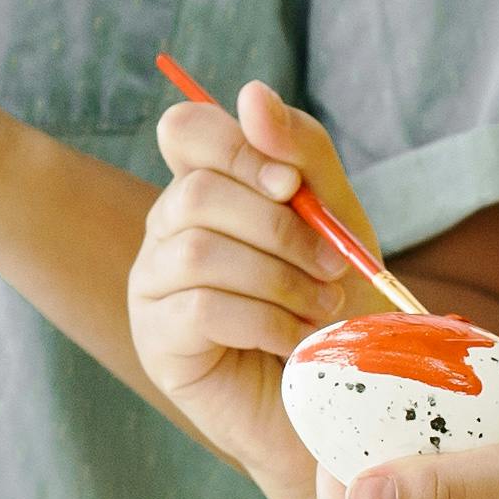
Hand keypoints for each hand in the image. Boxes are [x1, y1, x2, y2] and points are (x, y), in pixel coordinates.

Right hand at [131, 80, 393, 498]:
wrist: (344, 405)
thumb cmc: (338, 309)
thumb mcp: (337, 218)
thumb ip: (301, 153)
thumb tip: (251, 92)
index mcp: (206, 192)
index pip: (185, 130)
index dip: (236, 146)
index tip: (291, 184)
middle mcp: (167, 233)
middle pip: (196, 191)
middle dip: (278, 227)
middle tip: (332, 267)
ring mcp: (153, 290)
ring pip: (197, 249)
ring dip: (278, 278)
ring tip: (321, 310)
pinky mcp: (158, 345)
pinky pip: (201, 308)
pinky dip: (264, 322)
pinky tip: (295, 343)